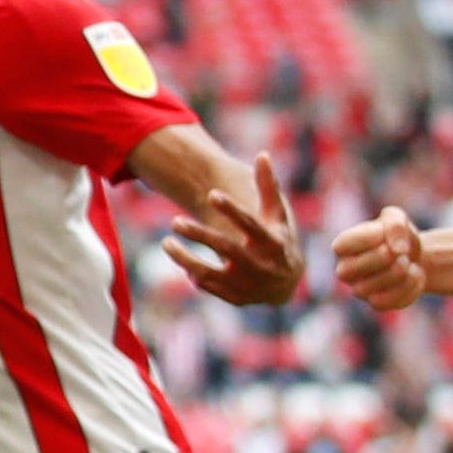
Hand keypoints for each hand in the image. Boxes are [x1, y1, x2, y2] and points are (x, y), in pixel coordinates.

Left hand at [167, 152, 302, 307]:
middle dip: (199, 234)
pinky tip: (183, 263)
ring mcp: (247, 284)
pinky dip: (194, 275)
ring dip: (185, 259)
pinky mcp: (235, 297)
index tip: (211, 194)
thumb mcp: (278, 216)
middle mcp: (260, 265)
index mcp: (273, 242)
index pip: (250, 224)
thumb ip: (268, 187)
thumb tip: (262, 154)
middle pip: (226, 248)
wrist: (286, 285)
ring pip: (210, 272)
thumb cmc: (278, 240)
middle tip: (174, 221)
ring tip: (166, 243)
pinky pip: (209, 286)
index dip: (231, 209)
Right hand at [330, 206, 429, 311]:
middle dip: (384, 257)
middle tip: (402, 251)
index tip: (385, 231)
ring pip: (369, 289)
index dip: (368, 239)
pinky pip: (387, 302)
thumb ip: (394, 224)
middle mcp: (345, 270)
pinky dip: (408, 287)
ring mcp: (358, 289)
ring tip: (408, 262)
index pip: (341, 247)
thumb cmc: (397, 235)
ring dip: (399, 272)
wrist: (413, 256)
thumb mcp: (396, 217)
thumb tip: (397, 250)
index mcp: (343, 246)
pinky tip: (414, 274)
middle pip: (350, 271)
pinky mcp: (376, 303)